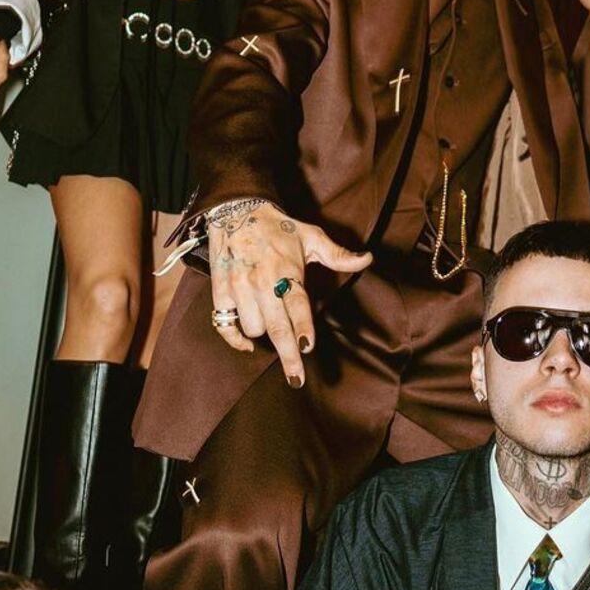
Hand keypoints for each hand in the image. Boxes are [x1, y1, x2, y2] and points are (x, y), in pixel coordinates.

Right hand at [208, 201, 371, 385]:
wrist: (237, 210)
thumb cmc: (279, 228)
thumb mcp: (311, 236)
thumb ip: (338, 254)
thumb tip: (368, 259)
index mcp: (286, 270)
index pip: (296, 305)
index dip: (302, 327)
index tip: (308, 347)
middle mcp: (262, 282)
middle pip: (276, 327)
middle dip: (287, 355)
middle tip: (296, 379)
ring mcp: (239, 288)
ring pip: (253, 328)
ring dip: (265, 336)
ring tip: (275, 328)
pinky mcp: (221, 291)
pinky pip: (224, 325)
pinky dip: (235, 339)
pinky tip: (248, 344)